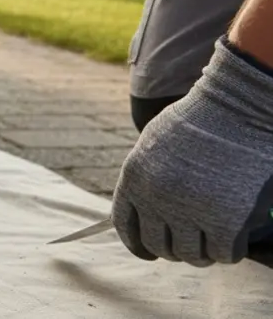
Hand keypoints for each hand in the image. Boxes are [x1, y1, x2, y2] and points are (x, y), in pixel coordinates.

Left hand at [111, 37, 272, 264]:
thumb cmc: (200, 119)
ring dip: (203, 254)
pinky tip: (235, 240)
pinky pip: (225, 254)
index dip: (138, 244)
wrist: (237, 107)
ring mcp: (190, 212)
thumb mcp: (155, 143)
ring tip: (213, 243)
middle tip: (191, 246)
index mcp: (134, 178)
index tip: (149, 251)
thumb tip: (147, 212)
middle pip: (160, 246)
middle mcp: (156, 199)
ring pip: (192, 256)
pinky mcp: (227, 222)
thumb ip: (147, 177)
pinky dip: (230, 251)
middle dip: (174, 250)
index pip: (126, 226)